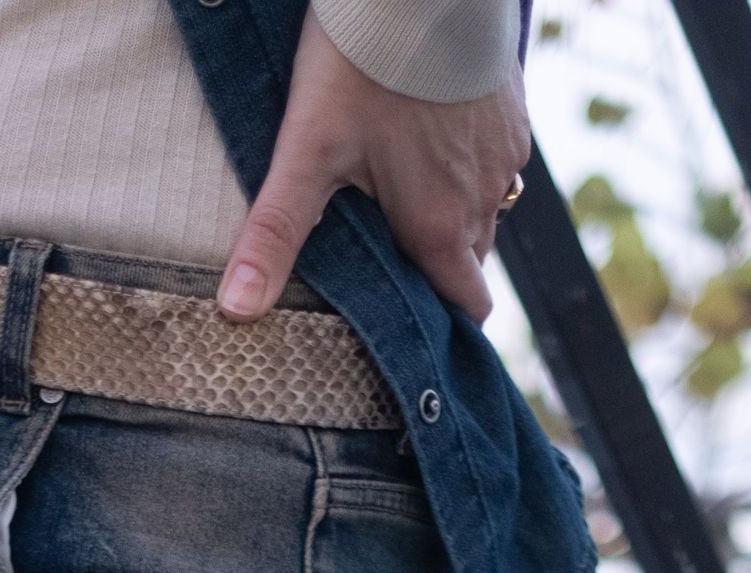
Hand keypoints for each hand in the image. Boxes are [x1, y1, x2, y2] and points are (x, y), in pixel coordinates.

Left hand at [219, 12, 529, 328]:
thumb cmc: (363, 66)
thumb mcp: (306, 152)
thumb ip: (274, 234)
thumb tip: (236, 310)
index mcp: (439, 229)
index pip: (465, 307)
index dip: (444, 325)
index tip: (416, 328)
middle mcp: (482, 202)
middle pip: (470, 264)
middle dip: (438, 271)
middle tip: (391, 259)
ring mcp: (503, 157)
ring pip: (485, 214)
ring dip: (453, 217)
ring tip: (406, 201)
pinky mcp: (513, 114)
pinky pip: (497, 164)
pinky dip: (468, 169)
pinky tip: (431, 146)